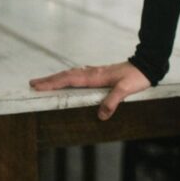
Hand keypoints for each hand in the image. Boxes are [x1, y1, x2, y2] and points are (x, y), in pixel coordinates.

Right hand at [29, 61, 150, 120]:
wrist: (147, 65)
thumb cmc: (136, 77)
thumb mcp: (126, 90)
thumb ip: (113, 101)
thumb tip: (101, 115)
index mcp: (95, 76)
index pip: (69, 80)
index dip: (53, 83)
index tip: (38, 86)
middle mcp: (92, 73)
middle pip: (66, 75)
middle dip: (49, 80)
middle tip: (32, 84)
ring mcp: (95, 72)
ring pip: (71, 74)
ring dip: (57, 78)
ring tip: (44, 82)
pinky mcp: (100, 74)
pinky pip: (78, 75)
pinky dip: (68, 78)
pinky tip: (68, 80)